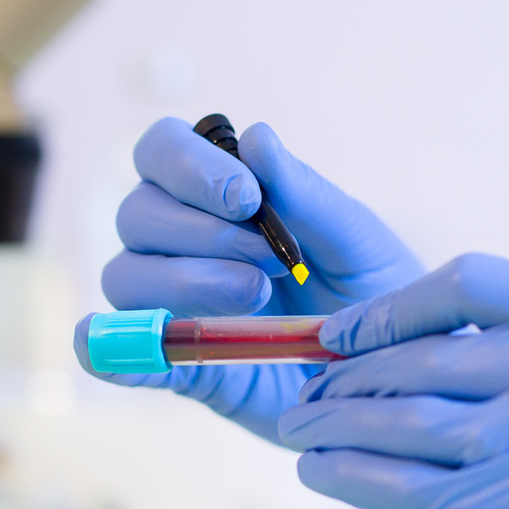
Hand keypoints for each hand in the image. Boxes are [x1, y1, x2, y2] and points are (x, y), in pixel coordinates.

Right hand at [75, 117, 421, 442]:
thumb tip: (256, 136)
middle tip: (271, 263)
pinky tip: (126, 359)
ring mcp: (173, 303)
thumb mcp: (355, 240)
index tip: (247, 200)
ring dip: (183, 282)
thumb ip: (304, 194)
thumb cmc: (374, 290)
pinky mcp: (177, 365)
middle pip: (137, 213)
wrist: (393, 372)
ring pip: (125, 276)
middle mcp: (181, 241)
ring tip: (256, 300)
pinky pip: (120, 352)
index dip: (188, 167)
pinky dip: (114, 352)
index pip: (161, 152)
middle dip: (200, 233)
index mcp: (219, 194)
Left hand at [279, 254, 508, 508]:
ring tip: (298, 432)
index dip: (392, 306)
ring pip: (417, 426)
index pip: (473, 280)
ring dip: (339, 429)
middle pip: (433, 359)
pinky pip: (422, 493)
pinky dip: (357, 480)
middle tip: (302, 395)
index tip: (339, 335)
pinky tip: (319, 475)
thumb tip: (390, 354)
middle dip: (351, 379)